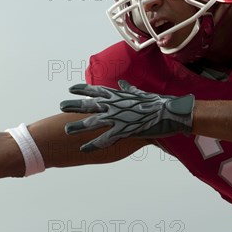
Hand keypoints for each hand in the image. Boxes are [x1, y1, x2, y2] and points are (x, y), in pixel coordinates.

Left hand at [60, 80, 193, 152]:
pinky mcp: (123, 131)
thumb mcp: (140, 93)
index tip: (71, 89)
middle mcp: (114, 105)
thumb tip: (122, 83)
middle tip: (61, 105)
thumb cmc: (157, 102)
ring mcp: (118, 118)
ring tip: (66, 130)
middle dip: (74, 105)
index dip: (82, 89)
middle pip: (89, 105)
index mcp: (118, 95)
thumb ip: (128, 88)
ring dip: (78, 126)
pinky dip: (93, 144)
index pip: (96, 90)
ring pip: (93, 123)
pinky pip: (105, 139)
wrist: (171, 112)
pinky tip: (83, 148)